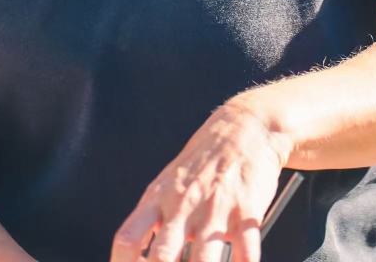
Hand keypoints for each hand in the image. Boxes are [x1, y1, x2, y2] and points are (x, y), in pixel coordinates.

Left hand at [110, 99, 286, 261]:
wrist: (245, 127)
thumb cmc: (204, 161)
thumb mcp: (170, 184)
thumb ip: (155, 220)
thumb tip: (137, 256)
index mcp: (158, 199)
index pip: (128, 238)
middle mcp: (183, 205)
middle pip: (163, 256)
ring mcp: (215, 208)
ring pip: (204, 258)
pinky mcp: (247, 208)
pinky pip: (246, 251)